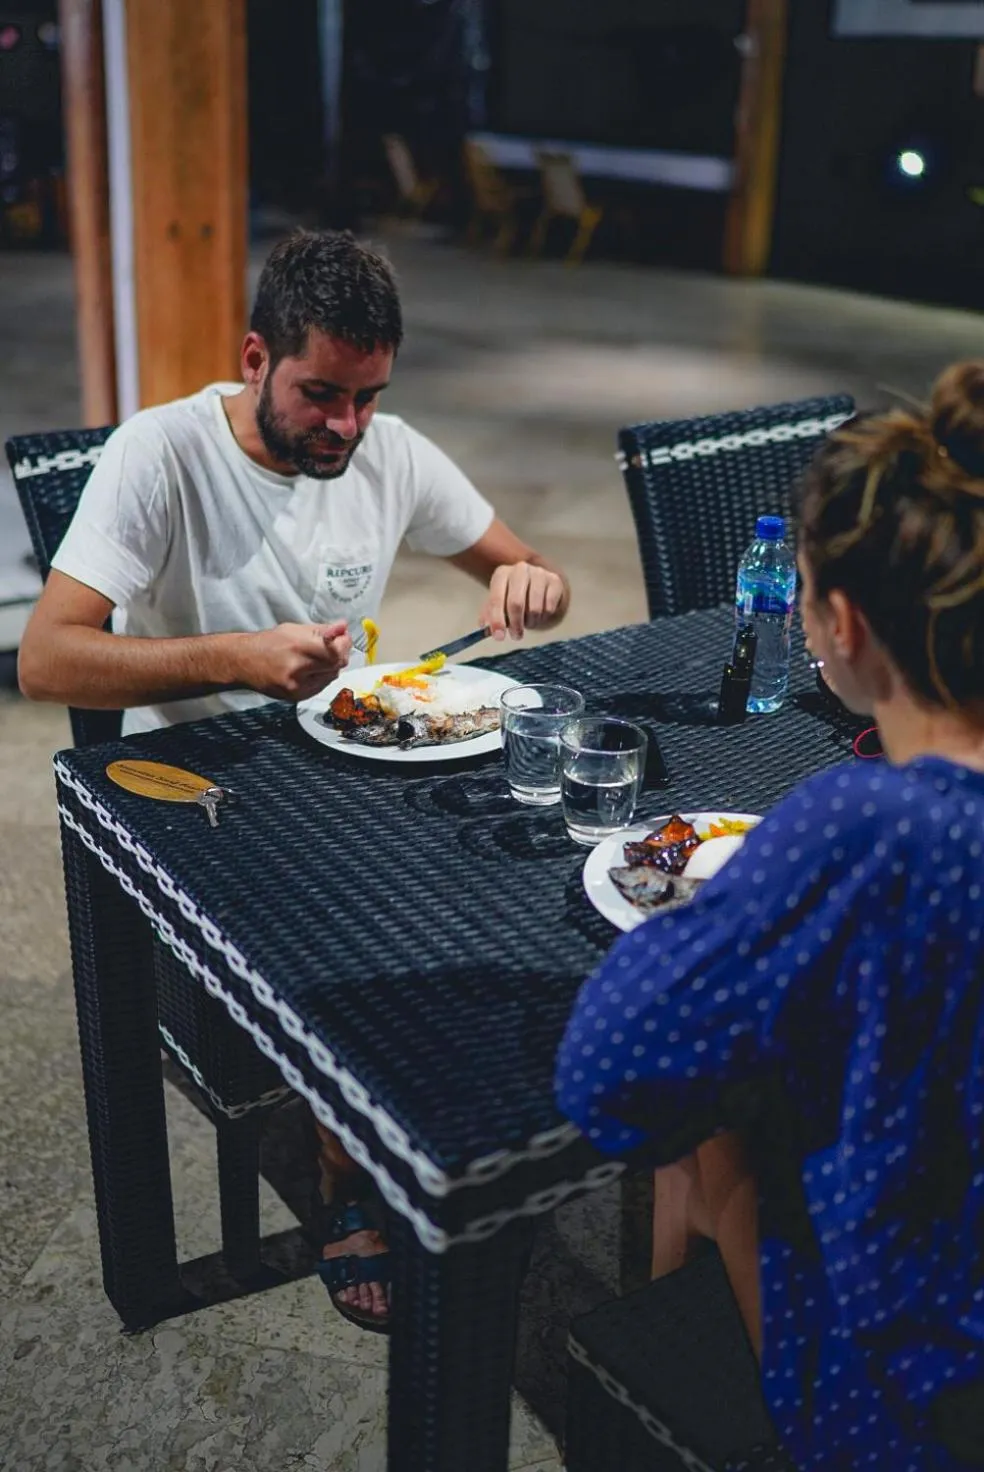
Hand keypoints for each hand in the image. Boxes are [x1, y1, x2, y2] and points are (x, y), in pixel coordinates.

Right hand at [236, 621, 351, 700]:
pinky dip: (321, 677)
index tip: (344, 637)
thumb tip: (343, 627)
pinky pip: (321, 687)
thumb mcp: (295, 629)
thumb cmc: (268, 643)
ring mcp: (297, 685)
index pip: (335, 651)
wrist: (244, 662)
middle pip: (336, 665)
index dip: (344, 644)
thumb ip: (322, 630)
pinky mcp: (296, 696)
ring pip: (331, 677)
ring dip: (331, 666)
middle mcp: (297, 668)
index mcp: (298, 646)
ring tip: (318, 658)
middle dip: (340, 653)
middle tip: (336, 646)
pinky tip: (311, 670)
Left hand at [481, 561, 566, 640]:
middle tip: (516, 636)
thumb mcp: (500, 600)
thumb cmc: (514, 593)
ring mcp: (539, 573)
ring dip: (531, 622)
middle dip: (516, 624)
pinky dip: (543, 617)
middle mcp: (520, 569)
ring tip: (529, 623)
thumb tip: (485, 629)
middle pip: (516, 603)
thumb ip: (490, 614)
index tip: (499, 637)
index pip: (496, 599)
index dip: (497, 620)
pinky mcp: (555, 580)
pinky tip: (540, 615)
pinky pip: (549, 608)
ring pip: (535, 608)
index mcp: (502, 573)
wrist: (538, 582)